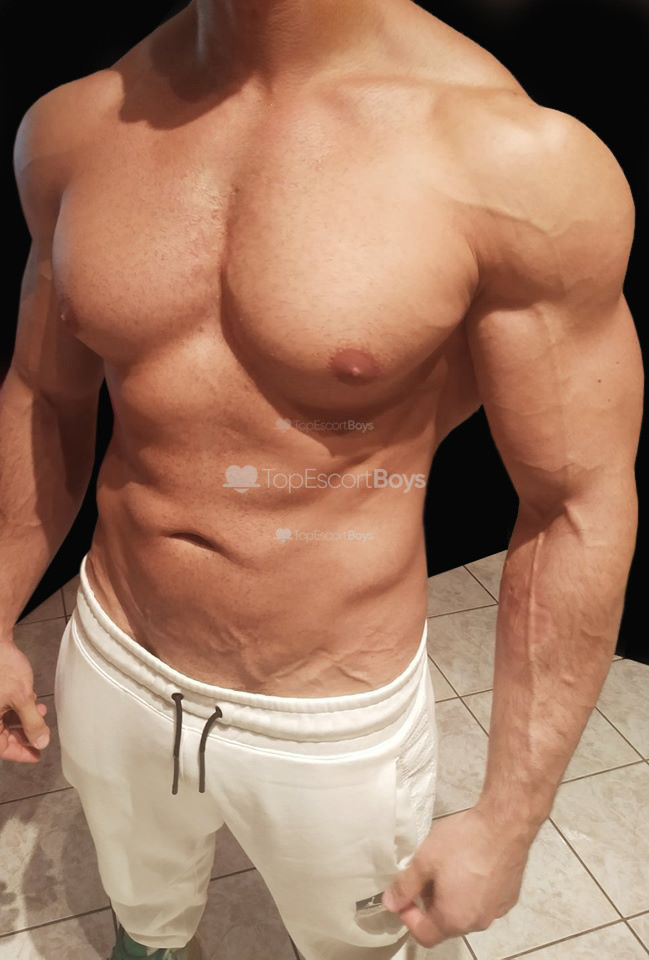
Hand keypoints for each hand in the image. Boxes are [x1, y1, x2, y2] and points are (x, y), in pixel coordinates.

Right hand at [0, 637, 50, 762]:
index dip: (20, 753)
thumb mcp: (22, 698)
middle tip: (42, 736)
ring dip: (23, 720)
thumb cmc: (3, 668)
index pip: (1, 748)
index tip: (38, 755)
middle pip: (2, 736)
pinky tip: (32, 702)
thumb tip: (41, 743)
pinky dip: (16, 709)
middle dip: (24, 734)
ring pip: (3, 722)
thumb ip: (32, 723)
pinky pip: (2, 709)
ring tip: (40, 713)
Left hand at [382, 804, 533, 947]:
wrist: (505, 825)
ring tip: (449, 867)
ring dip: (452, 898)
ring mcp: (496, 911)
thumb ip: (405, 886)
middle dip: (430, 904)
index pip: (423, 935)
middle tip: (426, 875)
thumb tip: (390, 904)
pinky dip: (473, 891)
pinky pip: (483, 902)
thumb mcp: (425, 860)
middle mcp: (477, 923)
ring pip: (465, 912)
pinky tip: (472, 866)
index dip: (408, 917)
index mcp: (453, 919)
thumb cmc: (462, 843)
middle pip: (445, 925)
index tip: (404, 893)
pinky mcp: (508, 897)